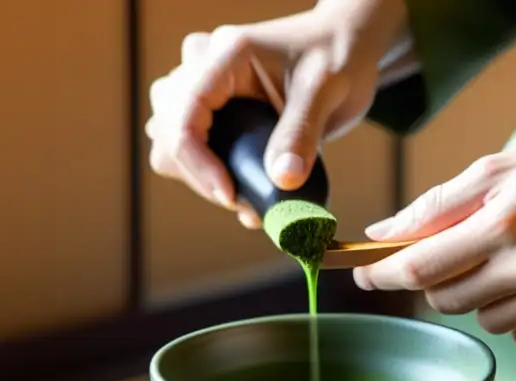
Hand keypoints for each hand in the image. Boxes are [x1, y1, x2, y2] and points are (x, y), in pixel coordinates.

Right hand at [146, 1, 409, 229]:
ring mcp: (205, 89)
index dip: (198, 163)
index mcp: (226, 55)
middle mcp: (204, 68)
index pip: (184, 114)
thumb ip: (302, 134)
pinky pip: (189, 148)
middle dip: (200, 174)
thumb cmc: (338, 56)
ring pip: (169, 141)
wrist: (348, 46)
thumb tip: (282, 182)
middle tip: (245, 200)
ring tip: (245, 198)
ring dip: (198, 176)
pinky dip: (208, 176)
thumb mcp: (325, 91)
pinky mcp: (214, 110)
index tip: (230, 196)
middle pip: (167, 131)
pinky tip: (244, 193)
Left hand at [352, 122, 515, 352]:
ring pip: (489, 322)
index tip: (363, 275)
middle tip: (466, 254)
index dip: (381, 275)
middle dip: (442, 281)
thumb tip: (384, 230)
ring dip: (489, 298)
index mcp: (504, 224)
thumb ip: (443, 202)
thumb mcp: (510, 164)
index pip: (418, 267)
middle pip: (448, 301)